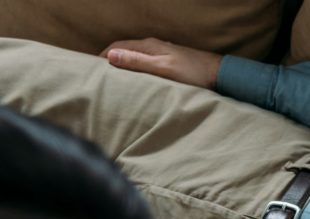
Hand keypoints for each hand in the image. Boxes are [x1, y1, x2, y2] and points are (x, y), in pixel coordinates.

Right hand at [102, 38, 221, 88]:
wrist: (218, 74)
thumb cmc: (192, 72)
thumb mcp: (162, 69)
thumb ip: (137, 62)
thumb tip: (111, 57)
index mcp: (149, 46)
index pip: (117, 46)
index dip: (103, 57)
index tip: (91, 69)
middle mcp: (154, 46)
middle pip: (125, 51)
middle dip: (111, 61)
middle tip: (99, 76)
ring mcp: (162, 54)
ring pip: (136, 58)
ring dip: (123, 66)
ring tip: (115, 80)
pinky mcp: (170, 63)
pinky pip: (146, 64)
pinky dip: (136, 70)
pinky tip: (137, 81)